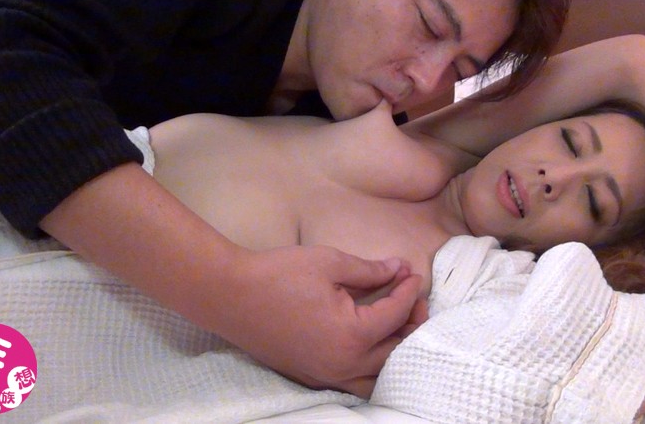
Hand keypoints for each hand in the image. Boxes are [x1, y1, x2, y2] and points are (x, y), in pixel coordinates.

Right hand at [218, 245, 423, 397]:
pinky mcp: (311, 377)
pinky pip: (353, 381)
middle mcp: (342, 364)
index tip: (413, 275)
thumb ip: (370, 270)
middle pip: (396, 351)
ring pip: (377, 376)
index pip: (395, 315)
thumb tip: (398, 269)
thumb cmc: (277, 275)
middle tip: (414, 299)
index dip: (408, 291)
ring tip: (397, 324)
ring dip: (394, 351)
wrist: (229, 295)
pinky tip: (371, 344)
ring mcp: (325, 376)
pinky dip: (370, 366)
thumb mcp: (329, 263)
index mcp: (351, 335)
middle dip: (411, 323)